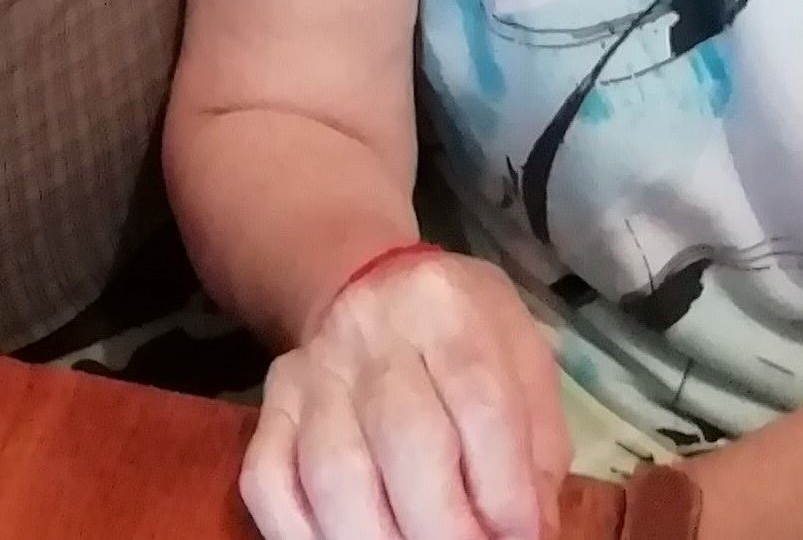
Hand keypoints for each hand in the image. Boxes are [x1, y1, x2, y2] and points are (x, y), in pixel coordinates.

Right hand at [242, 250, 570, 539]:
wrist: (370, 287)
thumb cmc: (462, 335)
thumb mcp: (520, 357)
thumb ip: (534, 444)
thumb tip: (529, 531)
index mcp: (444, 305)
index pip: (478, 398)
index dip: (504, 486)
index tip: (521, 534)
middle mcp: (370, 328)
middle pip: (404, 436)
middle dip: (446, 525)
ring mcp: (312, 370)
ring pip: (332, 470)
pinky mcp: (271, 406)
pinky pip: (267, 480)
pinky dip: (301, 536)